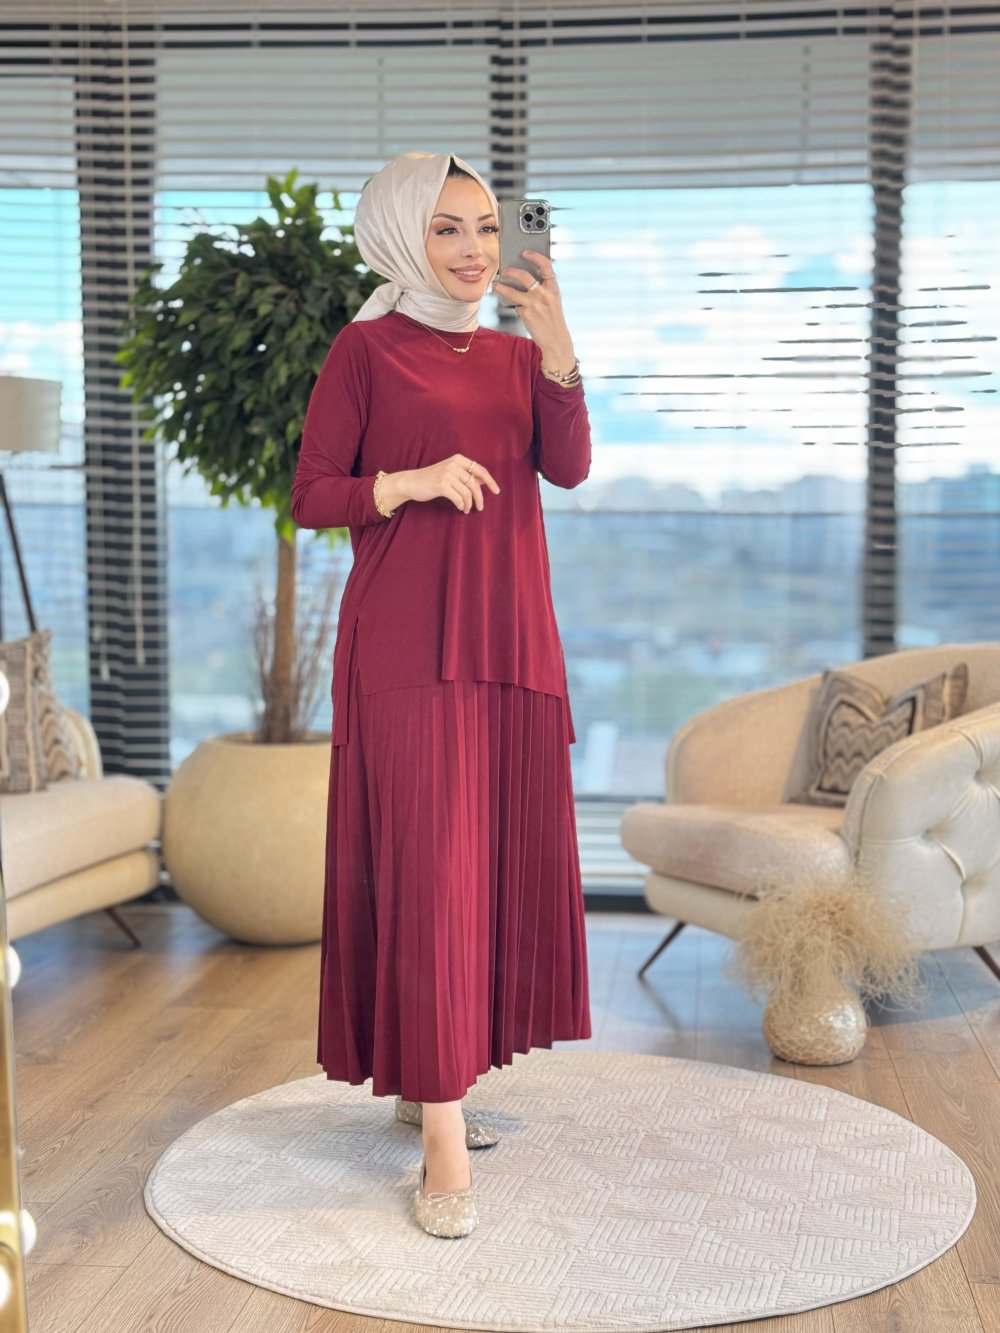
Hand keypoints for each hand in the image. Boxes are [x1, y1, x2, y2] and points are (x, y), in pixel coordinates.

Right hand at [406, 455, 500, 513]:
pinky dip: (461, 505)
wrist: (411, 482)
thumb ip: (467, 475)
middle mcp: (454, 464)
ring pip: (467, 493)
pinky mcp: (441, 485)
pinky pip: (458, 498)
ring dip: (468, 504)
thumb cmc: (433, 479)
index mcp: (458, 459)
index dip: (490, 481)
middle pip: (475, 484)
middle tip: (480, 508)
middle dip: (480, 498)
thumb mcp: (451, 473)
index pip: (480, 470)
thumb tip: (486, 481)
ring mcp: (447, 474)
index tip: (496, 491)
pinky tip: (460, 508)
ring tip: (466, 509)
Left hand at [491, 251, 575, 371]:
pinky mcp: (526, 314)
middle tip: (504, 270)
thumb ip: (542, 288)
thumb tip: (524, 276)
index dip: (535, 256)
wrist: (555, 340)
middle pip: (524, 276)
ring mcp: (534, 304)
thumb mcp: (552, 300)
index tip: (525, 252)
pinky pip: (513, 304)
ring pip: (512, 291)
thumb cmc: (552, 319)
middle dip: (511, 271)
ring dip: (501, 286)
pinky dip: (508, 302)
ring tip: (496, 284)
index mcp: (553, 287)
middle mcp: (544, 294)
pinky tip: (505, 300)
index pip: (546, 265)